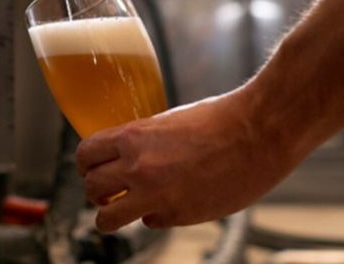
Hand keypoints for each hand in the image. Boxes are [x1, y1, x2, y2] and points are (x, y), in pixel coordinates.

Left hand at [76, 87, 294, 231]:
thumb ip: (142, 141)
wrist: (258, 133)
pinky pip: (149, 223)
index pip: (85, 155)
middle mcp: (138, 168)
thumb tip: (126, 156)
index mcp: (134, 137)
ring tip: (122, 209)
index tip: (93, 168)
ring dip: (111, 214)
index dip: (87, 164)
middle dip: (97, 190)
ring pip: (107, 218)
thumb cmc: (220, 120)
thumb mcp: (168, 121)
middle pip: (91, 187)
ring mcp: (156, 195)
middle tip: (107, 190)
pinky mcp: (178, 216)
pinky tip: (170, 203)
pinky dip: (154, 216)